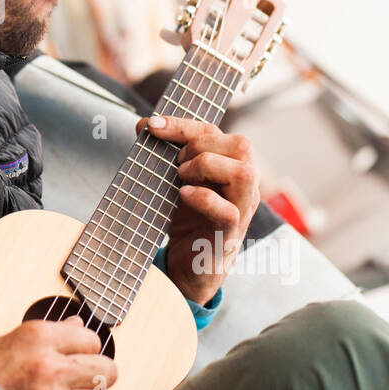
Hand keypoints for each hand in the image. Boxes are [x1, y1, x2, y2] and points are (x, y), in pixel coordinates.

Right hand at [0, 316, 118, 389]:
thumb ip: (49, 336)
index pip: (92, 339)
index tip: (79, 361)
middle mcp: (47, 367)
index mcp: (36, 337)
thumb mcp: (10, 343)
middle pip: (106, 371)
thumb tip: (79, 326)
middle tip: (78, 388)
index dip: (86, 353)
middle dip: (95, 381)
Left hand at [134, 115, 259, 305]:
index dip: (183, 124)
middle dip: (200, 145)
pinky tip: (183, 195)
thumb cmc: (186, 219)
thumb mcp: (173, 180)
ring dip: (207, 166)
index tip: (152, 125)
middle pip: (241, 144)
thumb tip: (144, 123)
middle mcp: (244, 185)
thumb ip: (163, 151)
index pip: (216, 131)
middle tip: (176, 163)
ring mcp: (241, 210)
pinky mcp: (228, 235)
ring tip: (181, 176)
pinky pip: (229, 212)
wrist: (187, 266)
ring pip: (244, 174)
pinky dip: (204, 198)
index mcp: (232, 166)